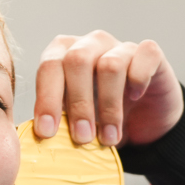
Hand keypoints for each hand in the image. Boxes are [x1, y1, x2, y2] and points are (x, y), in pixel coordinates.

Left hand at [33, 32, 182, 148]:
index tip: (47, 132)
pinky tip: (135, 98)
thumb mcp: (73, 121)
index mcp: (63, 55)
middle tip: (82, 138)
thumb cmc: (100, 119)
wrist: (143, 121)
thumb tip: (34, 141)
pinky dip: (138, 79)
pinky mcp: (150, 53)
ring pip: (110, 65)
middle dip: (78, 104)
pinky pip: (144, 56)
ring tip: (109, 138)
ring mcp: (120, 45)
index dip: (47, 99)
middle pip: (77, 61)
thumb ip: (55, 122)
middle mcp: (90, 43)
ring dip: (109, 106)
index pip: (49, 67)